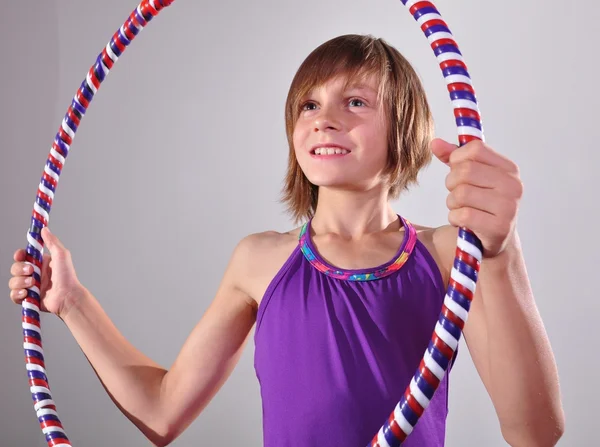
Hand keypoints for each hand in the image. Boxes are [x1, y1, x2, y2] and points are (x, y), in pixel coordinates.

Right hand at [8, 227, 84, 318]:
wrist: (68, 297)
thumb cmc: (67, 277)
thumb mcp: (61, 255)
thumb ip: (52, 242)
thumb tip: (44, 229)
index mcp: (40, 263)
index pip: (23, 256)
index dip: (19, 255)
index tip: (21, 255)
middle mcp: (34, 274)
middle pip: (15, 268)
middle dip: (19, 269)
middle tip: (31, 271)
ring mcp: (30, 286)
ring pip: (13, 282)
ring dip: (20, 282)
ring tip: (32, 284)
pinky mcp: (29, 298)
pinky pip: (14, 295)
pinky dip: (17, 294)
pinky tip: (27, 294)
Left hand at [431, 138, 523, 257]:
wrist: (493, 241)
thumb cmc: (480, 204)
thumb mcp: (470, 178)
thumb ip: (453, 158)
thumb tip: (434, 143)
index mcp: (508, 169)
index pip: (475, 149)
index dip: (457, 159)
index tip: (456, 170)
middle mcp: (513, 186)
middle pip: (465, 171)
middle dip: (451, 184)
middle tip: (457, 194)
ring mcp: (508, 207)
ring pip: (461, 194)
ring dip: (452, 203)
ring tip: (461, 209)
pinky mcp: (499, 228)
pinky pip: (463, 215)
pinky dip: (455, 218)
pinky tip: (462, 221)